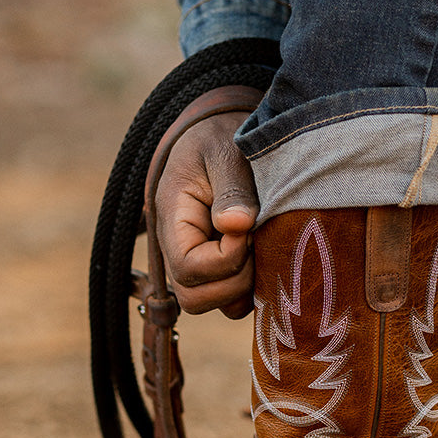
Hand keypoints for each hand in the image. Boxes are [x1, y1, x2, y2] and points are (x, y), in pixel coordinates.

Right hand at [155, 112, 259, 318]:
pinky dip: (254, 287)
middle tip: (258, 242)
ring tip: (262, 246)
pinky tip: (266, 253)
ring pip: (218, 304)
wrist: (218, 134)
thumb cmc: (219, 137)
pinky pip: (234, 298)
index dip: (225, 259)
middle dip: (236, 280)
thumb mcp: (225, 151)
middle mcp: (178, 249)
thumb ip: (232, 188)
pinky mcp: (218, 268)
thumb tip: (237, 225)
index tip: (249, 229)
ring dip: (247, 286)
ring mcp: (197, 263)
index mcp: (172, 219)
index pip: (187, 268)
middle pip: (196, 298)